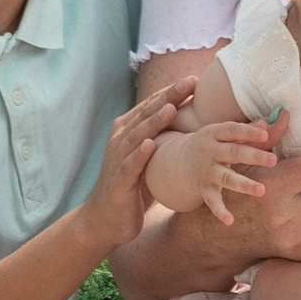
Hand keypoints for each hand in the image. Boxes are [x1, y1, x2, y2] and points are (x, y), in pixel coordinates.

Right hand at [84, 79, 192, 251]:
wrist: (105, 219)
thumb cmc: (133, 186)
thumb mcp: (148, 158)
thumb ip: (163, 139)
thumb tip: (193, 124)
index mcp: (128, 130)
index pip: (152, 105)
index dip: (172, 92)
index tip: (195, 80)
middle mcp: (120, 139)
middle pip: (147, 114)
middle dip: (169, 97)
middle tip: (190, 83)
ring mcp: (117, 159)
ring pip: (137, 135)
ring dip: (154, 121)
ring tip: (171, 108)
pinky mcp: (118, 181)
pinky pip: (129, 166)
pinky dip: (138, 155)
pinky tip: (149, 145)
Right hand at [146, 117, 278, 228]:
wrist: (175, 163)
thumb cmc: (211, 145)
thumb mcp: (223, 133)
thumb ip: (247, 130)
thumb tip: (272, 121)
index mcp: (214, 133)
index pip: (232, 130)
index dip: (248, 132)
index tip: (265, 135)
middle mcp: (209, 151)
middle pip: (233, 152)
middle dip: (253, 156)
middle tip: (273, 160)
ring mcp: (205, 171)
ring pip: (226, 178)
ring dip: (244, 184)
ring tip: (262, 190)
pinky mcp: (203, 189)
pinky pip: (212, 201)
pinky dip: (220, 211)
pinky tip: (230, 221)